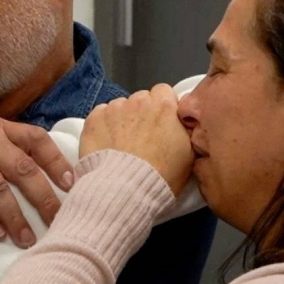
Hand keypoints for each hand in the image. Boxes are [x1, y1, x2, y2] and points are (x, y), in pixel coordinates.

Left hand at [79, 84, 193, 195]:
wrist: (126, 190)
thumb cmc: (162, 175)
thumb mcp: (189, 152)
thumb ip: (186, 128)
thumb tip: (184, 120)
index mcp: (164, 105)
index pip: (164, 92)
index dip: (163, 108)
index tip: (162, 124)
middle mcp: (138, 100)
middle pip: (141, 99)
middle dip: (143, 114)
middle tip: (143, 138)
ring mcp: (114, 108)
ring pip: (120, 107)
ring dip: (122, 120)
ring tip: (122, 145)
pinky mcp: (93, 119)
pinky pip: (101, 115)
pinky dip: (104, 126)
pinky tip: (107, 145)